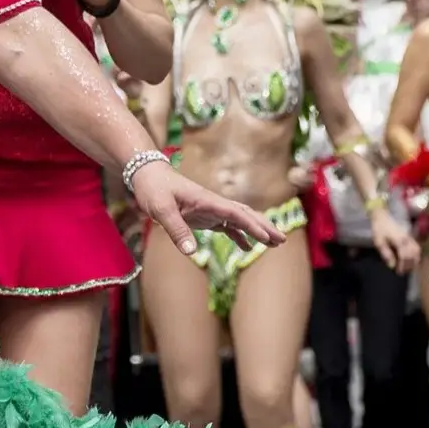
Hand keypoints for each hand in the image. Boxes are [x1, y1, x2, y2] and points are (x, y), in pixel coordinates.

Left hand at [127, 163, 287, 254]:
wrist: (146, 175)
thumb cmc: (153, 189)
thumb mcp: (161, 209)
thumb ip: (176, 229)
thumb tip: (191, 252)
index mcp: (207, 200)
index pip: (236, 213)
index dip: (252, 225)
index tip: (266, 237)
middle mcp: (213, 204)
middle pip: (245, 214)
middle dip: (264, 227)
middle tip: (282, 240)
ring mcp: (210, 209)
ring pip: (240, 219)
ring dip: (257, 230)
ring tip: (274, 244)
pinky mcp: (204, 215)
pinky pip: (227, 225)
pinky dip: (239, 235)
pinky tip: (246, 248)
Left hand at [371, 212, 420, 272]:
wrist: (382, 216)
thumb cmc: (379, 229)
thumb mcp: (379, 242)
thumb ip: (386, 254)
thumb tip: (392, 265)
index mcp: (399, 241)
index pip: (404, 256)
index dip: (403, 266)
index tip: (399, 272)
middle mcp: (407, 239)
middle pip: (412, 255)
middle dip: (409, 265)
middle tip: (403, 272)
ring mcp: (410, 237)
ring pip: (417, 251)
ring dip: (414, 260)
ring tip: (409, 267)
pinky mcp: (410, 236)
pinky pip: (417, 246)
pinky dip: (416, 254)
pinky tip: (413, 259)